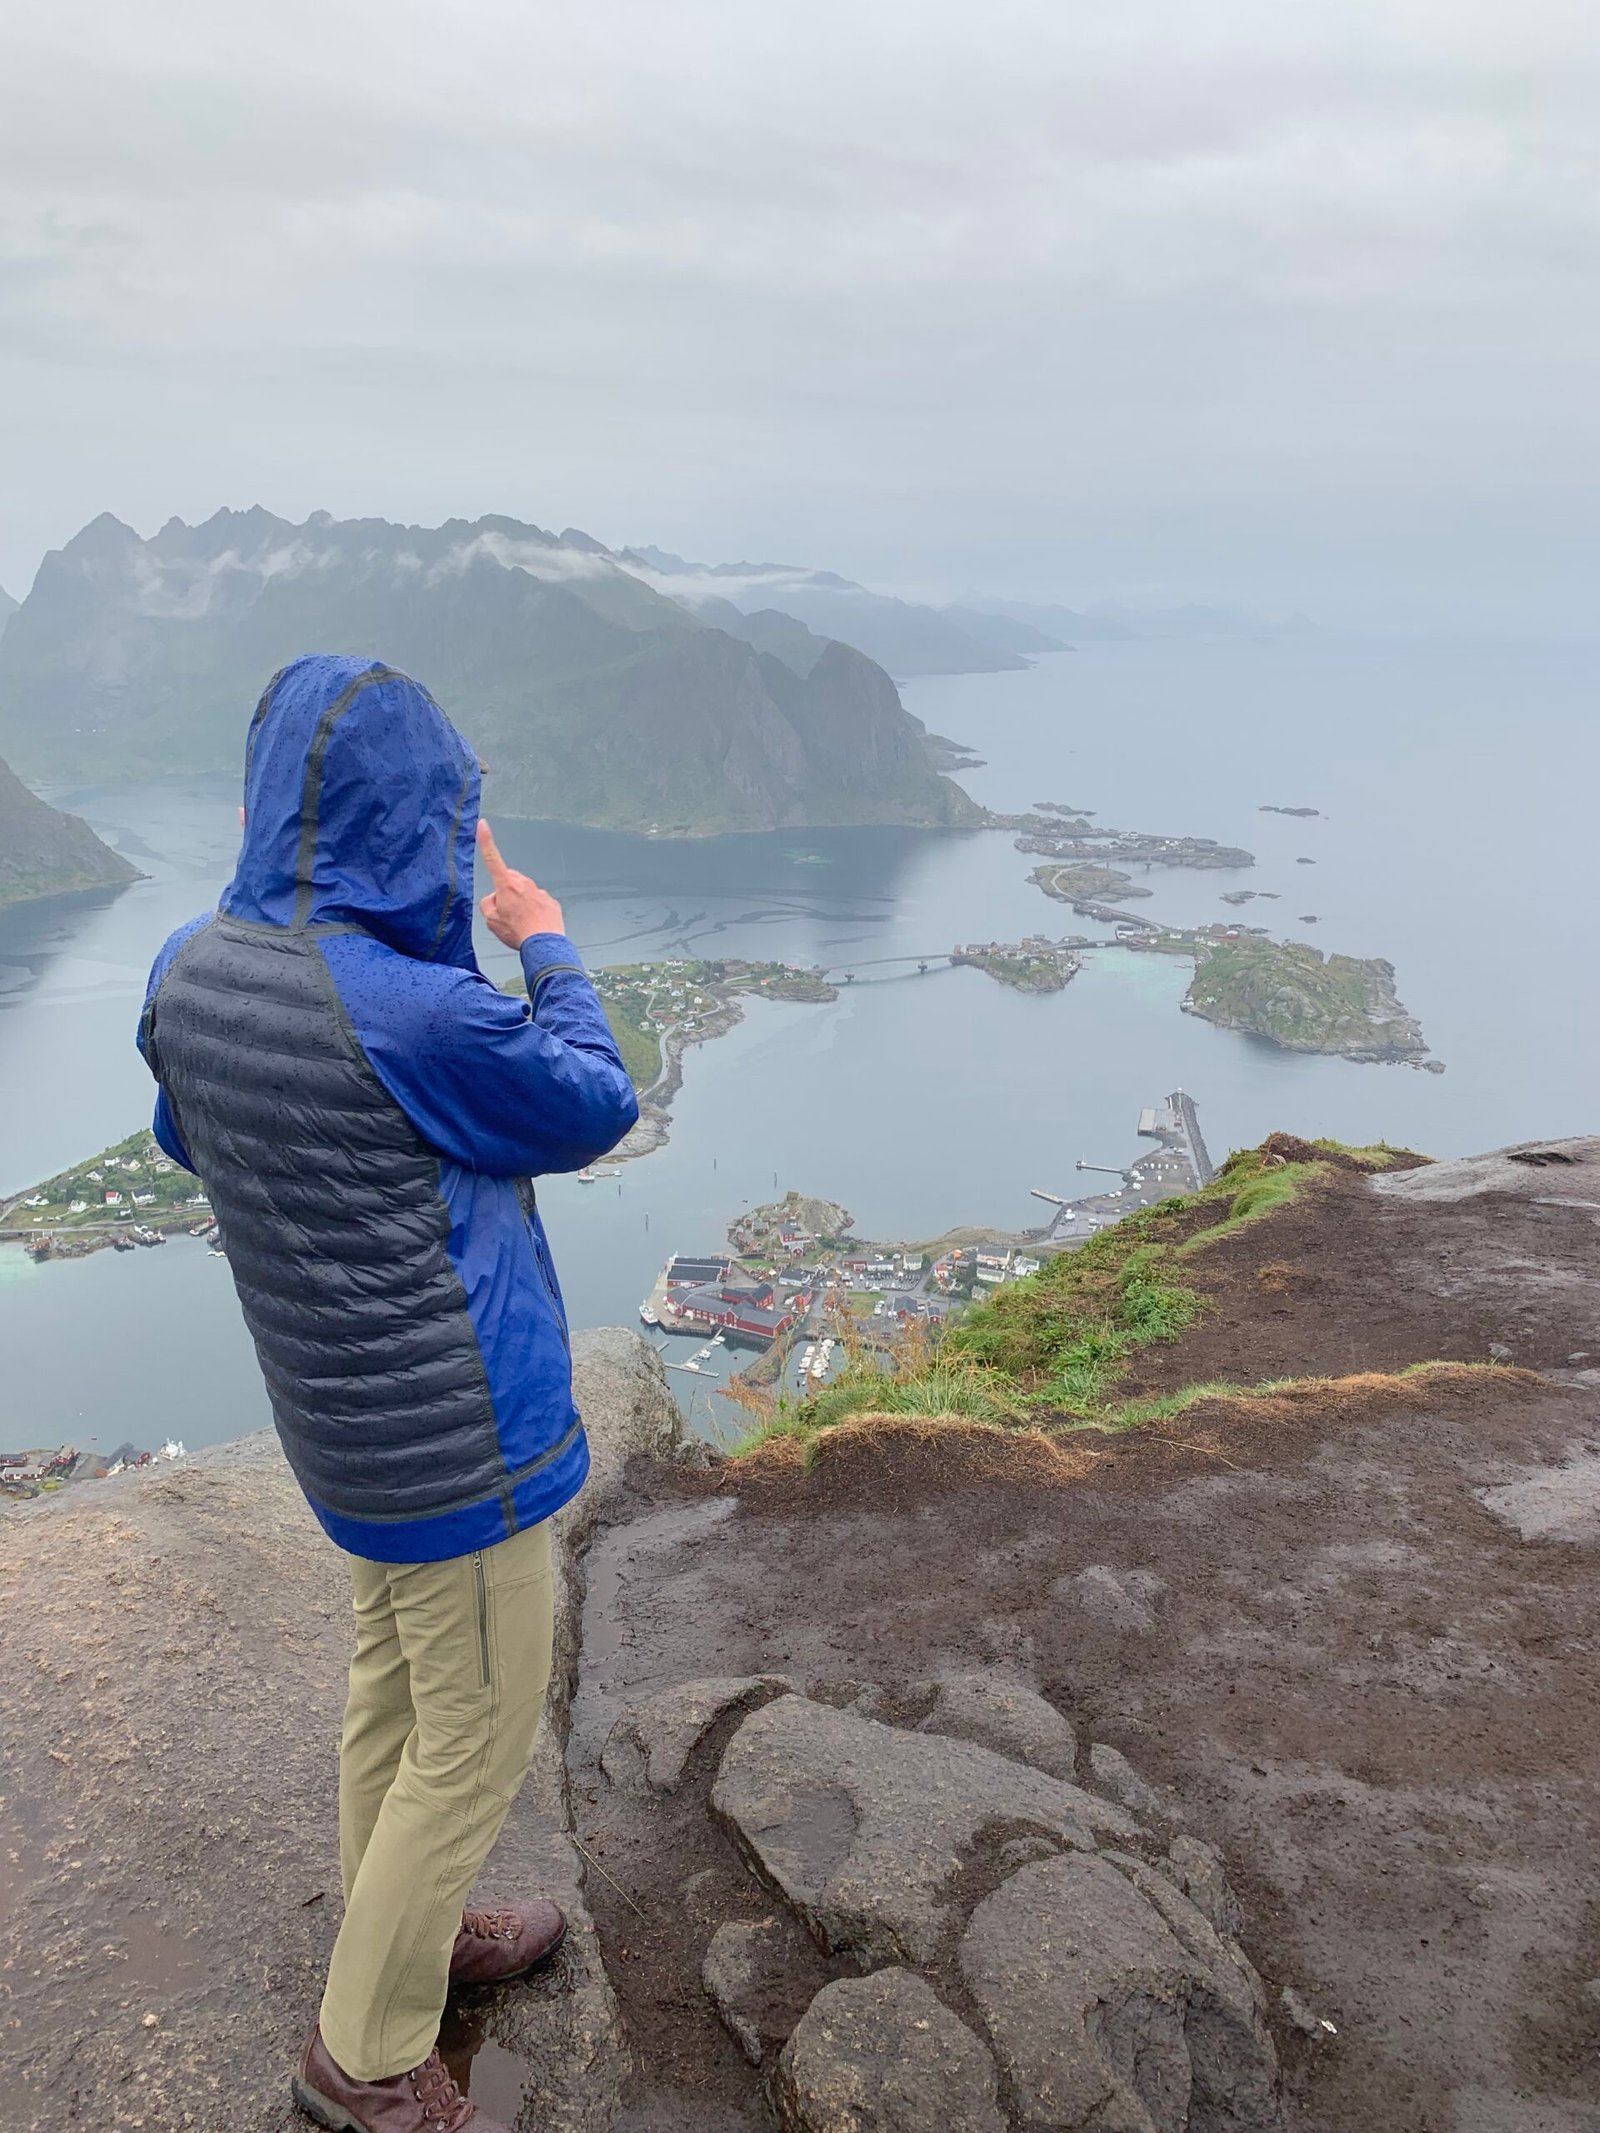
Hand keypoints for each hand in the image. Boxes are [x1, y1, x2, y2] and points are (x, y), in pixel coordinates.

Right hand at [477, 820, 564, 949]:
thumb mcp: (491, 921)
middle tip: (506, 913)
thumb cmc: (518, 932)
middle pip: (509, 881)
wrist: (544, 944)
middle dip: (506, 892)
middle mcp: (524, 884)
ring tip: (522, 923)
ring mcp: (539, 891)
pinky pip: (538, 902)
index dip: (486, 841)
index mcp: (506, 885)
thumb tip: (494, 899)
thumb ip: (487, 905)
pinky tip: (534, 925)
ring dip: (521, 903)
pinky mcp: (550, 901)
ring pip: (524, 893)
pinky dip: (535, 911)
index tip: (483, 825)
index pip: (492, 858)